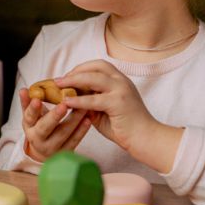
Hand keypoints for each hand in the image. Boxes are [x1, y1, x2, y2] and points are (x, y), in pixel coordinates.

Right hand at [19, 88, 92, 162]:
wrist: (44, 152)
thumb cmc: (39, 127)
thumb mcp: (31, 117)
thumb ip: (27, 103)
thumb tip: (22, 89)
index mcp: (29, 127)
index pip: (29, 117)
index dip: (33, 109)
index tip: (37, 99)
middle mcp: (38, 140)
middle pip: (45, 128)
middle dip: (55, 116)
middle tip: (64, 104)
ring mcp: (52, 148)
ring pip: (63, 133)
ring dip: (74, 120)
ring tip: (82, 107)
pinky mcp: (65, 152)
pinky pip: (74, 141)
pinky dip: (82, 130)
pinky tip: (88, 119)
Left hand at [57, 60, 182, 171]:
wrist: (145, 139)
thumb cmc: (124, 126)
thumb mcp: (104, 110)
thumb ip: (91, 101)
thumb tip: (70, 97)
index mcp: (120, 80)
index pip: (99, 65)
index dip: (81, 68)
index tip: (67, 76)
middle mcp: (122, 81)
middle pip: (96, 67)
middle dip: (75, 71)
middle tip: (59, 80)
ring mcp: (121, 90)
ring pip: (94, 78)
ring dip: (73, 80)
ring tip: (59, 86)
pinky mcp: (119, 103)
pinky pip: (94, 99)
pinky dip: (78, 100)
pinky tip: (67, 102)